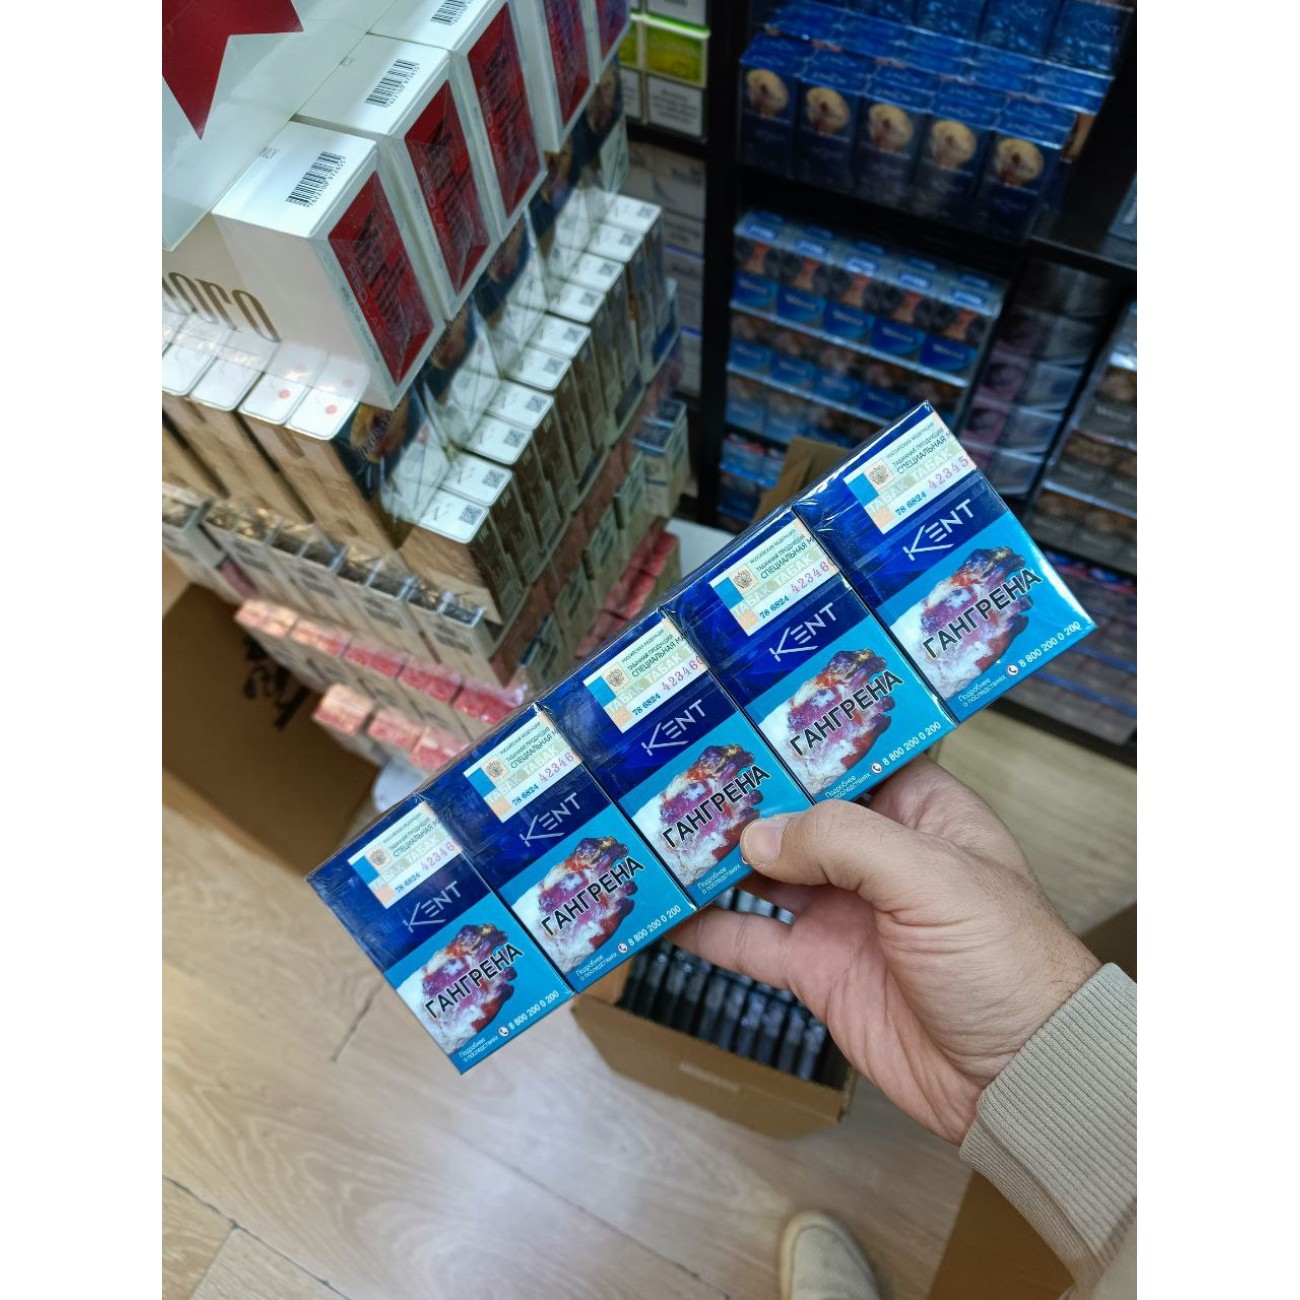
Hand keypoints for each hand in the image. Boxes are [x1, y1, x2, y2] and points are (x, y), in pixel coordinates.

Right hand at [671, 757, 1099, 1142]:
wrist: (1013, 1080)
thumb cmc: (1005, 964)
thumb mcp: (933, 878)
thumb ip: (844, 841)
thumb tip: (758, 835)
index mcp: (919, 814)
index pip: (849, 759)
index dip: (798, 743)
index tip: (737, 724)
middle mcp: (875, 856)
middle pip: (793, 814)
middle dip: (740, 798)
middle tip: (677, 779)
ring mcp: (841, 912)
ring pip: (762, 872)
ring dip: (713, 858)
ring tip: (654, 835)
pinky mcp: (816, 968)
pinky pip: (750, 941)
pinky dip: (706, 928)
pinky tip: (663, 913)